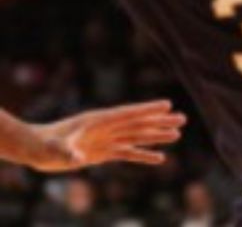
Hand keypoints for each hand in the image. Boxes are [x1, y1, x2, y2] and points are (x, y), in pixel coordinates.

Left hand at [28, 100, 185, 171]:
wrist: (37, 149)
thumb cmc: (44, 145)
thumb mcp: (54, 148)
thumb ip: (67, 151)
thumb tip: (78, 158)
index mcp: (100, 120)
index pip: (129, 113)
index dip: (148, 109)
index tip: (168, 105)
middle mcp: (108, 128)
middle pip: (139, 124)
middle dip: (161, 122)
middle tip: (183, 119)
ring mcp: (107, 139)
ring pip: (137, 136)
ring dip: (157, 135)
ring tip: (178, 134)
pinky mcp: (104, 152)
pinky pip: (128, 153)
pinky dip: (144, 155)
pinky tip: (159, 158)